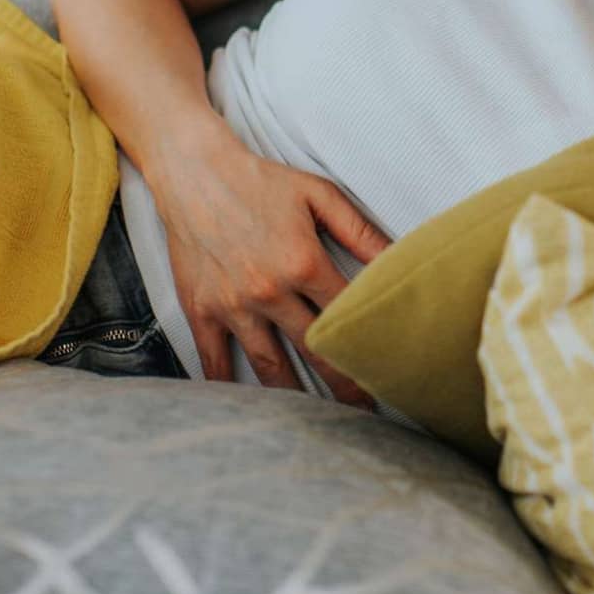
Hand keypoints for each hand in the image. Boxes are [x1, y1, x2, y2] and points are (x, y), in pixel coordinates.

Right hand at [140, 131, 391, 408]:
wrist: (193, 170)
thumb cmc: (261, 180)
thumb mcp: (318, 195)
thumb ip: (360, 231)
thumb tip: (399, 258)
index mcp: (303, 262)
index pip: (346, 316)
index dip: (369, 344)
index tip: (387, 369)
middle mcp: (269, 290)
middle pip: (314, 350)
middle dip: (343, 385)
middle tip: (365, 412)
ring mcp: (233, 305)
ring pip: (270, 366)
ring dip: (295, 398)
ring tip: (319, 423)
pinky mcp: (202, 310)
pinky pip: (215, 360)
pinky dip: (230, 388)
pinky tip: (250, 411)